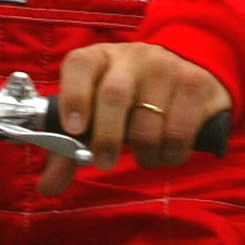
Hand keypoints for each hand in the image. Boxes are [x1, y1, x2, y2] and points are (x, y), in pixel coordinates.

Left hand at [37, 42, 232, 196]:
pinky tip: (167, 153)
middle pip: (114, 95)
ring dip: (144, 152)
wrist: (187, 70)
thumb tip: (48, 187)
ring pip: (148, 120)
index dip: (73, 96)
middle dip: (106, 137)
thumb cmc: (131, 98)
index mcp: (98, 58)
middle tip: (104, 162)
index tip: (74, 130)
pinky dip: (170, 153)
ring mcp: (166, 67)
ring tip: (144, 157)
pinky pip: (179, 130)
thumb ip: (71, 149)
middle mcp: (131, 56)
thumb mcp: (98, 112)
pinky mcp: (196, 85)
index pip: (79, 65)